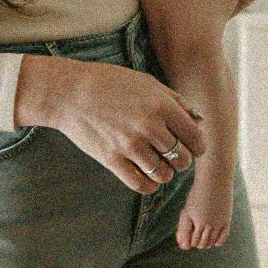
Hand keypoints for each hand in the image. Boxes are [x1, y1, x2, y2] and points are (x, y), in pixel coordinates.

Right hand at [15, 54, 205, 192]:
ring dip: (165, 172)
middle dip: (181, 159)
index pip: (195, 139)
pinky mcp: (112, 160)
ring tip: (157, 162)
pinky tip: (146, 174)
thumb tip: (199, 122)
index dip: (197, 146)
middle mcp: (148, 126)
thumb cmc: (110, 85)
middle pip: (183, 159)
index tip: (191, 146)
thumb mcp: (147, 83)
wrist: (69, 92)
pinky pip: (142, 185)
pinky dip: (149, 184)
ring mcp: (129, 145)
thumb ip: (175, 101)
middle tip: (170, 154)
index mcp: (161, 105)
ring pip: (164, 175)